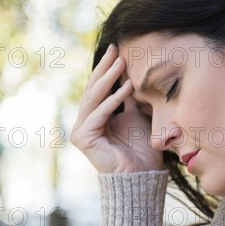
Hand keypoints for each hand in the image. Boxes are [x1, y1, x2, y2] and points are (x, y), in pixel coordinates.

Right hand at [70, 44, 162, 173]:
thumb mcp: (137, 116)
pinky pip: (100, 114)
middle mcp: (85, 122)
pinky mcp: (83, 138)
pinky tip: (127, 88)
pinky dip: (113, 100)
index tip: (118, 49)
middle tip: (115, 49)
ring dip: (109, 79)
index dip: (107, 69)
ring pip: (95, 98)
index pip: (99, 88)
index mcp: (95, 117)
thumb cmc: (142, 150)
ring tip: (121, 62)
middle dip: (105, 68)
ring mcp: (82, 130)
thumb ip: (129, 98)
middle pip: (94, 89)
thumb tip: (129, 74)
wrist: (142, 176)